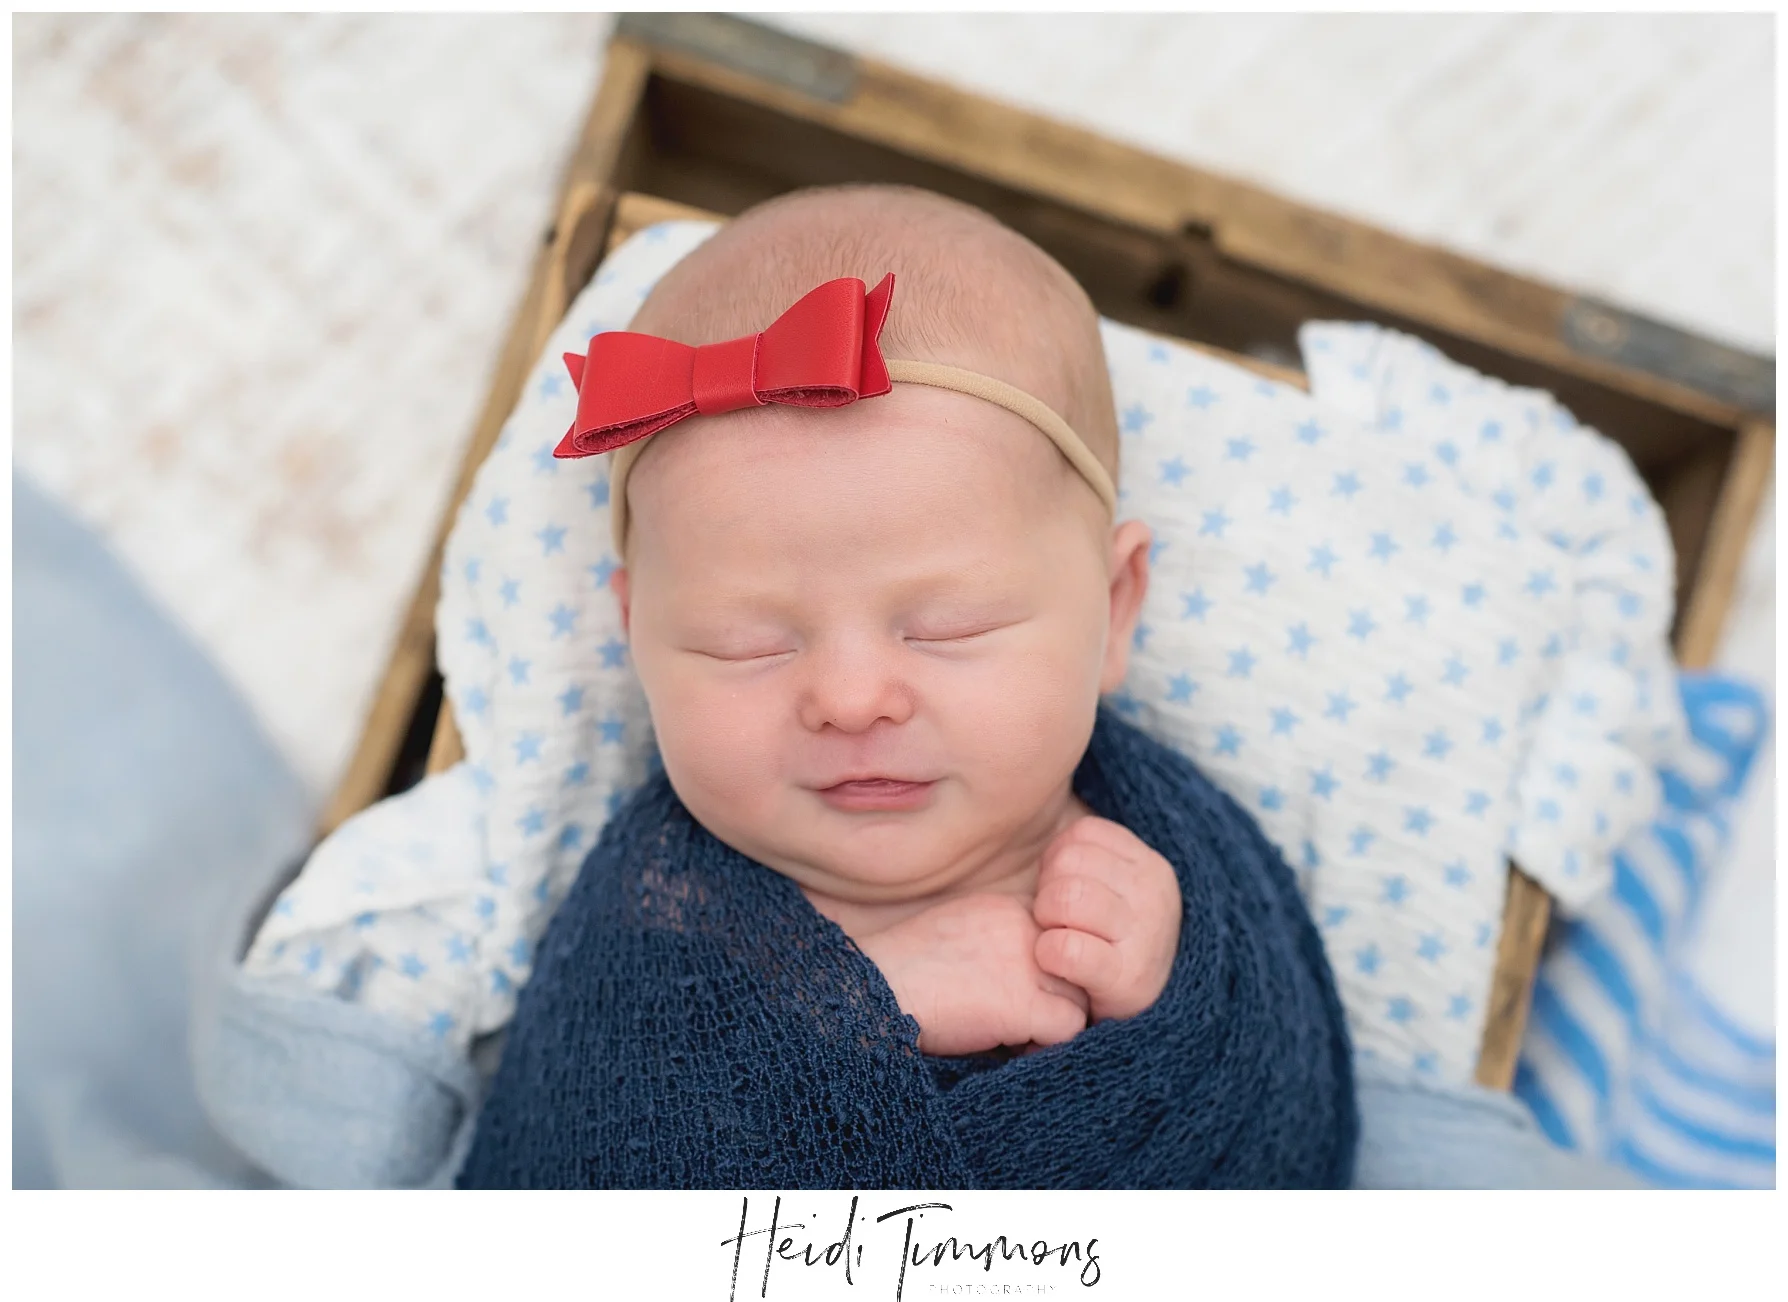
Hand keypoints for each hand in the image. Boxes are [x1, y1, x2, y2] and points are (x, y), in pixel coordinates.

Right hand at [855, 892, 1089, 1056]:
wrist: (870, 991)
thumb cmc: (901, 970)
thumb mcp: (958, 932)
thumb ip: (999, 940)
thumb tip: (1031, 975)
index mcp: (1006, 906)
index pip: (1058, 936)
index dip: (1045, 969)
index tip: (1017, 991)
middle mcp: (1024, 926)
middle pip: (1073, 965)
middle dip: (1054, 995)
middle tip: (1021, 1020)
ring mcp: (1026, 963)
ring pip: (1077, 996)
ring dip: (1052, 1021)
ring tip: (1013, 1035)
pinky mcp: (1023, 1002)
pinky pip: (1067, 1028)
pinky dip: (1044, 1044)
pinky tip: (1009, 1046)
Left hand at [1032, 816, 1180, 1022]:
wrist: (1139, 1020)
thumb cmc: (1106, 944)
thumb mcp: (1108, 890)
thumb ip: (1085, 854)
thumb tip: (1030, 796)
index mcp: (1150, 864)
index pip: (1079, 836)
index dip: (1055, 863)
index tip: (1063, 892)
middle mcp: (1157, 894)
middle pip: (1067, 864)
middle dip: (1047, 892)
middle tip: (1057, 922)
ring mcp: (1147, 935)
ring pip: (1065, 898)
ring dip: (1047, 922)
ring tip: (1057, 939)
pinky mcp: (1128, 978)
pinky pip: (1065, 948)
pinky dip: (1048, 955)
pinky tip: (1056, 965)